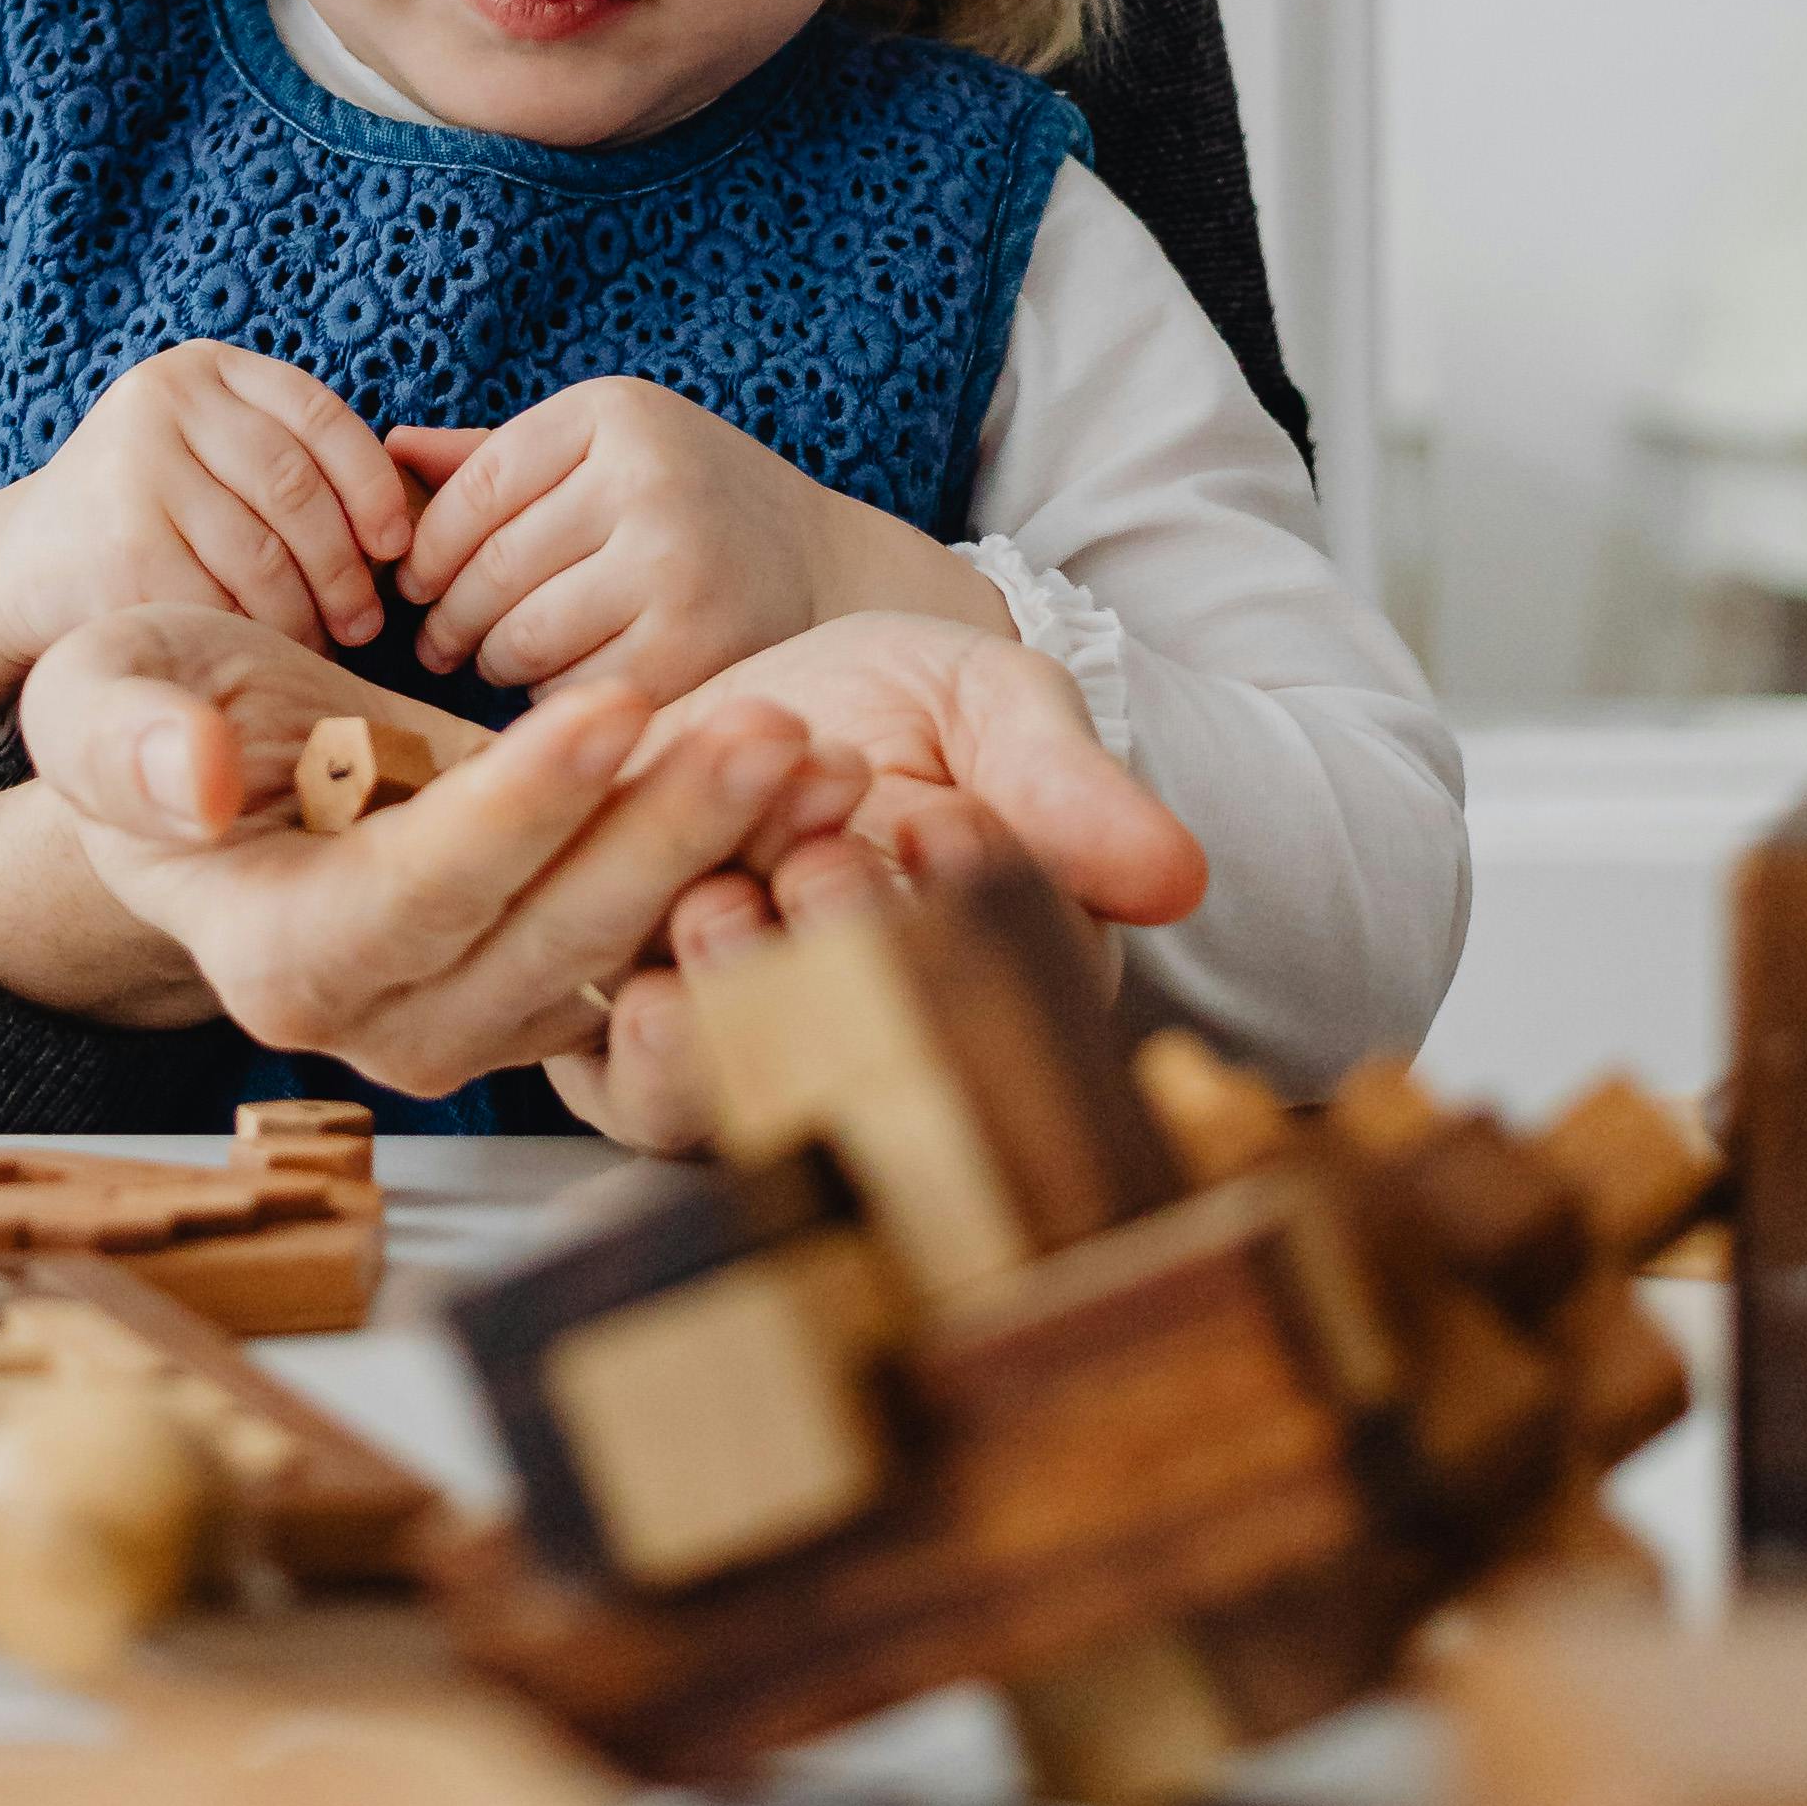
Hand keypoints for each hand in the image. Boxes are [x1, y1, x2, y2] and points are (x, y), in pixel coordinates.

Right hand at [0, 341, 414, 659]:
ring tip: (322, 642)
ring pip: (265, 556)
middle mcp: (162, 401)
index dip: (374, 485)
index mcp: (201, 369)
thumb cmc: (146, 518)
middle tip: (365, 620)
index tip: (398, 545)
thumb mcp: (209, 458)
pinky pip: (221, 603)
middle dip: (346, 566)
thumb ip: (290, 464)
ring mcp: (135, 468)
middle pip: (296, 489)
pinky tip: (260, 654)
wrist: (20, 565)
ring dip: (308, 614)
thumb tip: (412, 520)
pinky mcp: (120, 544)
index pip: (318, 415)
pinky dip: (254, 637)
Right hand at [3, 603, 858, 1104]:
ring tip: (822, 754)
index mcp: (278, 958)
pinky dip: (739, 863)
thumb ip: (125, 739)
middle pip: (550, 939)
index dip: (516, 809)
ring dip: (732, 856)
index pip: (417, 895)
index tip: (609, 703)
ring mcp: (484, 1018)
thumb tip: (193, 778)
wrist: (220, 766)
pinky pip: (662, 940)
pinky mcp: (556, 986)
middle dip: (668, 832)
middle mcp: (389, 1023)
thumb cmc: (152, 718)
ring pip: (626, 952)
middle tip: (773, 724)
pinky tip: (815, 783)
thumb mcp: (93, 698)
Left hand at [395, 384, 1009, 706]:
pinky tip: (564, 689)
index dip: (425, 547)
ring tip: (499, 660)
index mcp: (614, 413)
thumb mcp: (605, 452)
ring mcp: (676, 566)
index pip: (472, 489)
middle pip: (486, 568)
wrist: (829, 571)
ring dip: (493, 661)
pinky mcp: (695, 649)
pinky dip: (552, 702)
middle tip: (441, 641)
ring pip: (519, 636)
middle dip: (447, 616)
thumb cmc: (688, 505)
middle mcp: (647, 480)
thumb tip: (382, 451)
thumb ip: (496, 458)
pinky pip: (574, 691)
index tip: (412, 581)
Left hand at [547, 614, 1204, 1146]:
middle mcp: (877, 1050)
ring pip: (751, 1097)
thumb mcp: (994, 715)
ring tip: (718, 905)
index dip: (966, 928)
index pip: (999, 999)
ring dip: (730, 1004)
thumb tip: (1177, 874)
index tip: (948, 830)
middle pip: (868, 1062)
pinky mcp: (634, 1040)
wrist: (751, 708)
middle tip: (824, 865)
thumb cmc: (904, 714)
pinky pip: (629, 1085)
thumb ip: (1064, 787)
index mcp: (993, 986)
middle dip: (841, 965)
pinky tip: (635, 978)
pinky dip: (635, 1039)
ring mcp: (753, 1059)